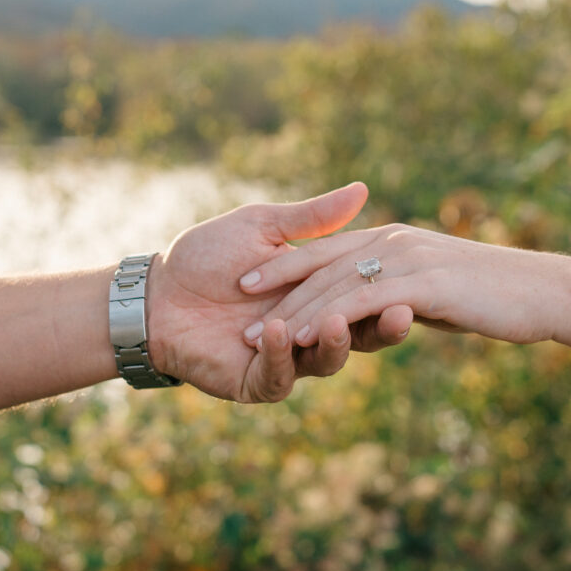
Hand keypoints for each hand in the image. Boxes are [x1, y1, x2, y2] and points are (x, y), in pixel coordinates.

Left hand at [146, 184, 412, 402]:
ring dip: (333, 342)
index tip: (412, 282)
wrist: (158, 291)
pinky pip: (278, 376)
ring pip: (324, 359)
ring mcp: (285, 358)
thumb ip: (313, 219)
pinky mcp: (256, 382)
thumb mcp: (263, 227)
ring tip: (335, 322)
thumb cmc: (207, 255)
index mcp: (318, 293)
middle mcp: (309, 328)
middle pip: (357, 333)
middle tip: (399, 314)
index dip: (387, 291)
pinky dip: (280, 355)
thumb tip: (363, 189)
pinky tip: (277, 332)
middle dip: (379, 327)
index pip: (362, 293)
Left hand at [238, 223, 562, 348]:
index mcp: (391, 239)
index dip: (283, 265)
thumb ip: (399, 284)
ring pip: (337, 284)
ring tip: (258, 333)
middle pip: (322, 267)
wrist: (543, 292)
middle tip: (239, 315)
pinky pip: (366, 301)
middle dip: (278, 292)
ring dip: (296, 310)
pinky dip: (333, 317)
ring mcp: (407, 262)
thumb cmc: (493, 290)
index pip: (325, 250)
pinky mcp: (423, 286)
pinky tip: (306, 338)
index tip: (247, 282)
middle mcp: (392, 244)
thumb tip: (377, 302)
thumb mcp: (437, 281)